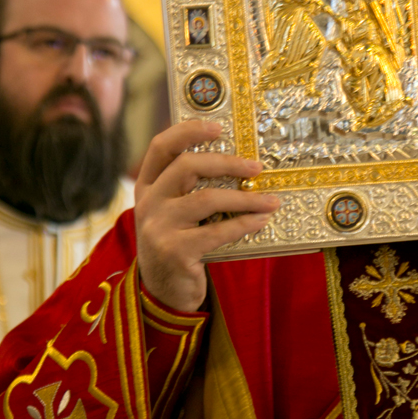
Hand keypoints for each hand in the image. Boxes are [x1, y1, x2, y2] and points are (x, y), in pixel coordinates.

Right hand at [134, 121, 279, 312]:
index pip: (161, 147)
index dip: (189, 131)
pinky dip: (243, 224)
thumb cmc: (178, 243)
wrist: (163, 292)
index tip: (218, 127)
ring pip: (206, 199)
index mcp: (147, 186)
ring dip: (244, 198)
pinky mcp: (174, 251)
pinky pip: (217, 231)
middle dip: (227, 163)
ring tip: (270, 200)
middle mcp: (148, 203)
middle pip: (186, 166)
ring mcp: (158, 227)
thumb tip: (239, 163)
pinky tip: (261, 221)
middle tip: (256, 167)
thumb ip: (189, 189)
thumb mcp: (173, 212)